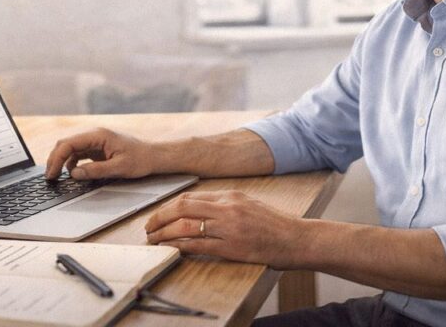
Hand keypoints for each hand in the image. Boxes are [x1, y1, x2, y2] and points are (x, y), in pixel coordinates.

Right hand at [44, 128, 156, 179]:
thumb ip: (95, 171)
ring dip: (61, 161)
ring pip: (70, 148)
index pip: (69, 144)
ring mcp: (95, 141)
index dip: (56, 159)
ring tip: (55, 176)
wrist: (153, 156)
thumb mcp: (118, 168)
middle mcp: (94, 135)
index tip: (51, 174)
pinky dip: (71, 162)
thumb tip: (74, 173)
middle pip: (66, 144)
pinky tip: (71, 173)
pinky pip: (78, 153)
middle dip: (54, 159)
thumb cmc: (140, 160)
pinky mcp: (97, 148)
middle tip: (49, 177)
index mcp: (98, 136)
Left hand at [144, 190, 304, 269]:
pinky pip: (198, 246)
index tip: (158, 215)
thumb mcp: (248, 204)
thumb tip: (197, 210)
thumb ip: (223, 204)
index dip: (168, 207)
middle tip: (148, 227)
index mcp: (229, 195)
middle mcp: (227, 208)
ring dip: (165, 234)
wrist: (296, 239)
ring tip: (154, 240)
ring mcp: (228, 228)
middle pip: (182, 208)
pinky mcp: (231, 247)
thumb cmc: (274, 224)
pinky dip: (180, 247)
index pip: (189, 197)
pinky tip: (172, 249)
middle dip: (159, 218)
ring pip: (185, 227)